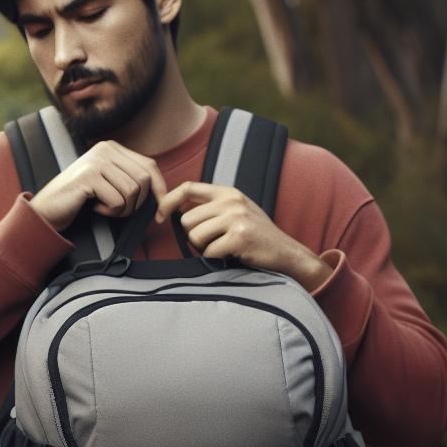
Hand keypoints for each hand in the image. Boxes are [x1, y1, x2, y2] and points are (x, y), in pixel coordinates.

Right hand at [29, 140, 169, 226]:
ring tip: (105, 208)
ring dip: (123, 208)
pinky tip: (95, 207)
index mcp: (111, 147)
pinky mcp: (89, 177)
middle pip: (144, 179)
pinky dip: (110, 211)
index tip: (160, 209)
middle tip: (119, 210)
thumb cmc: (78, 198)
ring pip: (133, 190)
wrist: (46, 209)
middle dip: (137, 202)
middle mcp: (104, 149)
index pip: (149, 165)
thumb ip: (128, 176)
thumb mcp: (107, 181)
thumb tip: (161, 189)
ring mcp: (96, 161)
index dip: (158, 188)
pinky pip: (118, 200)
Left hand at [158, 182, 331, 288]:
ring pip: (194, 236)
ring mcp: (237, 218)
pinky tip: (233, 255)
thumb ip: (210, 208)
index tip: (159, 216)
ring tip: (225, 247)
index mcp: (228, 193)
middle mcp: (232, 201)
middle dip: (193, 236)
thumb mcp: (235, 213)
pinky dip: (216, 258)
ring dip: (204, 248)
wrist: (287, 254)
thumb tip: (172, 209)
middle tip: (215, 241)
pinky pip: (208, 251)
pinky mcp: (239, 236)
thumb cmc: (256, 237)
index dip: (168, 201)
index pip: (187, 188)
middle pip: (185, 220)